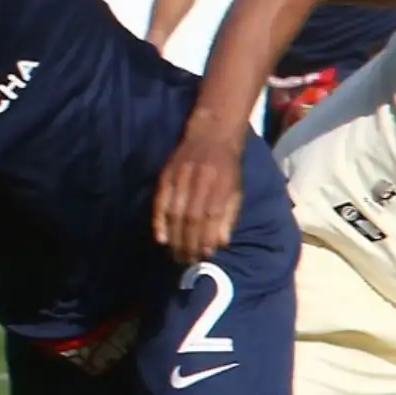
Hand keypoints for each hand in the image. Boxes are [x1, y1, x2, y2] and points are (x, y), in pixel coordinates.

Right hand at [153, 123, 245, 264]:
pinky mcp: (167, 173)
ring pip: (175, 212)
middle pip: (191, 218)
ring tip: (176, 255)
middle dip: (189, 243)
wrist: (212, 133)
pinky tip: (160, 237)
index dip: (206, 239)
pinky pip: (160, 200)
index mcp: (222, 185)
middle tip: (187, 261)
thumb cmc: (227, 166)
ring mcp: (182, 176)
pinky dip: (158, 220)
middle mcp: (201, 180)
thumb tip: (220, 244)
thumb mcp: (236, 190)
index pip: (211, 218)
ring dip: (175, 237)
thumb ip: (229, 216)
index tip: (204, 256)